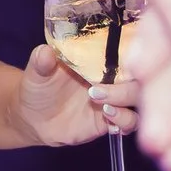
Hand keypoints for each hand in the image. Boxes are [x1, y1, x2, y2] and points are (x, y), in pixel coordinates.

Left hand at [16, 42, 140, 147]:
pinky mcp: (110, 120)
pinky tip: (107, 117)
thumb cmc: (39, 87)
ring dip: (124, 99)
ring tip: (101, 103)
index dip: (130, 51)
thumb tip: (44, 51)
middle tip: (98, 88)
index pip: (124, 49)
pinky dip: (124, 119)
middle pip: (136, 74)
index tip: (125, 56)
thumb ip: (42, 61)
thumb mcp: (37, 72)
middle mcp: (110, 77)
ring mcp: (113, 99)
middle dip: (125, 81)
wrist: (33, 117)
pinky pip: (130, 121)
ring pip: (137, 98)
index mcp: (98, 58)